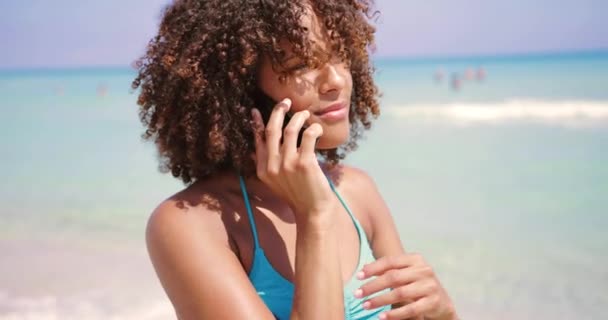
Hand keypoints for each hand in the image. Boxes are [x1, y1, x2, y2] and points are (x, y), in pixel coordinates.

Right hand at [251, 98, 337, 222]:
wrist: (313, 212)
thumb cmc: (298, 195)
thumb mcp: (276, 182)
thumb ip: (269, 165)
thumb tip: (258, 148)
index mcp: (263, 170)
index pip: (259, 140)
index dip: (258, 124)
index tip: (256, 111)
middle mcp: (272, 166)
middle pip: (272, 130)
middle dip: (278, 112)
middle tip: (286, 102)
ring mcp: (288, 164)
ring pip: (291, 129)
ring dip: (299, 118)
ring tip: (305, 115)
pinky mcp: (305, 163)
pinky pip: (308, 136)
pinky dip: (314, 129)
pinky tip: (318, 129)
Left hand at [353, 254, 456, 319]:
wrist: (441, 301)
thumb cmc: (417, 284)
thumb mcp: (406, 273)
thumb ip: (389, 270)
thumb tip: (362, 270)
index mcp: (415, 259)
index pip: (390, 261)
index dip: (372, 268)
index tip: (358, 276)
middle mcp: (423, 270)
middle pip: (392, 277)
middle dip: (372, 286)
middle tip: (357, 294)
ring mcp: (429, 286)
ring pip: (399, 293)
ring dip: (379, 300)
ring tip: (366, 305)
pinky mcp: (433, 302)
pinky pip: (410, 309)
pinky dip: (394, 314)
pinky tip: (382, 316)